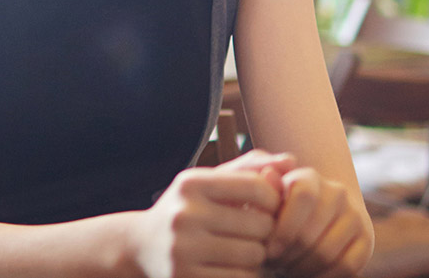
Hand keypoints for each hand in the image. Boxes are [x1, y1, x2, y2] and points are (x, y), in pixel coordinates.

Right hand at [130, 151, 290, 277]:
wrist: (139, 246)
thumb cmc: (186, 210)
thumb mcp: (207, 183)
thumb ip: (248, 170)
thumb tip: (289, 162)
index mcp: (190, 184)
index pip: (257, 188)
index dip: (273, 201)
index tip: (266, 209)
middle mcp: (185, 213)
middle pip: (260, 226)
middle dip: (264, 232)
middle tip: (252, 234)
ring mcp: (184, 249)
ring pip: (254, 256)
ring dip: (256, 256)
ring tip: (241, 250)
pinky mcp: (187, 277)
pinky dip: (243, 274)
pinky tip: (229, 267)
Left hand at [264, 167, 372, 277]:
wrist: (318, 211)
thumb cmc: (282, 205)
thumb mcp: (269, 194)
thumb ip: (266, 187)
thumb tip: (268, 174)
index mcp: (310, 177)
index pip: (303, 199)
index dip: (284, 229)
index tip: (269, 250)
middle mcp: (337, 193)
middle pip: (311, 233)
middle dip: (289, 255)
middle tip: (275, 264)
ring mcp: (355, 216)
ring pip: (327, 253)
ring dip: (303, 268)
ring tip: (287, 269)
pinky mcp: (367, 239)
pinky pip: (348, 266)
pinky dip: (325, 276)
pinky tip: (307, 275)